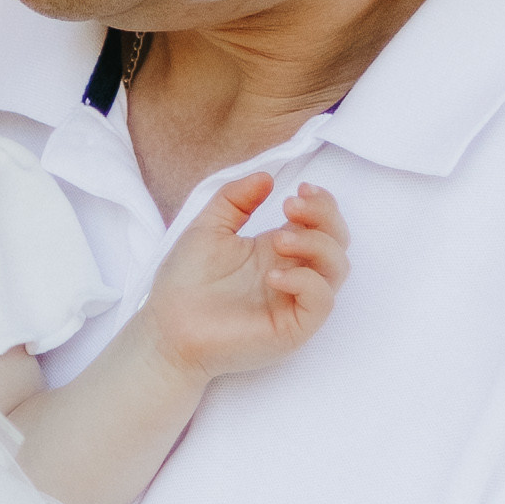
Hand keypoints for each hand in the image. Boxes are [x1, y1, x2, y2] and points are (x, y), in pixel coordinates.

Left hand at [144, 175, 348, 379]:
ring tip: (278, 240)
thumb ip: (235, 199)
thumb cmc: (184, 281)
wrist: (167, 327)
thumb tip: (266, 176)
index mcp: (277, 249)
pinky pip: (320, 301)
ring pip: (337, 269)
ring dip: (316, 244)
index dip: (322, 203)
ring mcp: (295, 300)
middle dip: (324, 217)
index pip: (321, 224)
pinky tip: (272, 275)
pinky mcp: (294, 327)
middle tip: (290, 208)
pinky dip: (305, 281)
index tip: (300, 189)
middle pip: (337, 242)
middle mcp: (293, 273)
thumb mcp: (208, 227)